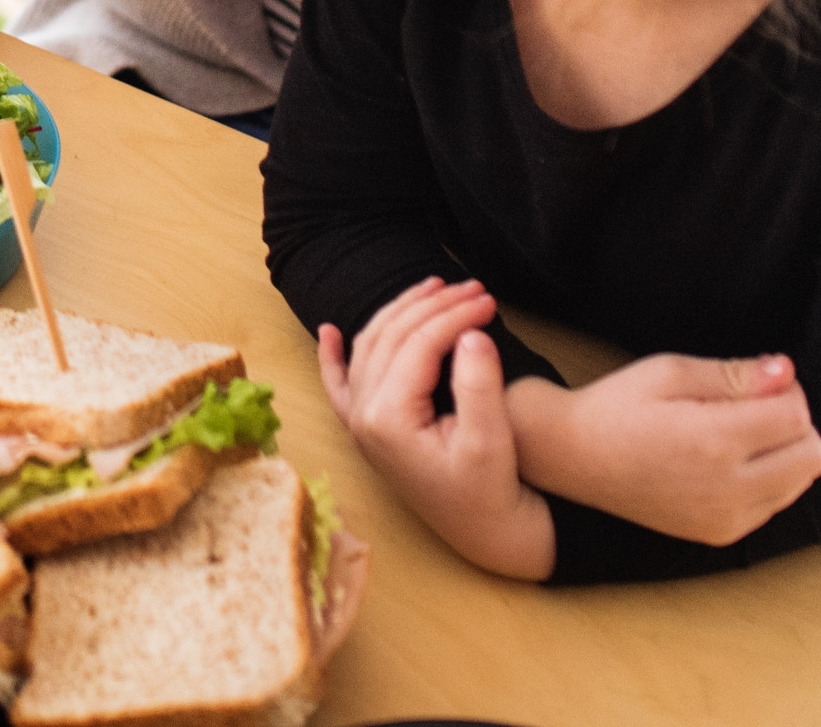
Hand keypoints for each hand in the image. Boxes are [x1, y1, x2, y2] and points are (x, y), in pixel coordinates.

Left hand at [314, 277, 553, 579]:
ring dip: (401, 312)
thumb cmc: (490, 492)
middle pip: (392, 338)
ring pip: (370, 347)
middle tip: (475, 288)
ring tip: (436, 287)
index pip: (418, 344)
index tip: (489, 299)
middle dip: (434, 306)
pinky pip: (341, 384)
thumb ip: (478, 386)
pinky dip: (334, 356)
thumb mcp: (491, 441)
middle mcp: (362, 417)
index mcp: (387, 419)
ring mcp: (360, 422)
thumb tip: (471, 333)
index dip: (454, 315)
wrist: (486, 533)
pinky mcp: (368, 430)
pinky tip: (329, 332)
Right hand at [508, 352, 820, 547]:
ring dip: (785, 453)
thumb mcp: (670, 371)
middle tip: (750, 406)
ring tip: (738, 434)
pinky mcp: (720, 535)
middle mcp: (728, 487)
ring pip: (801, 484)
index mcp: (715, 440)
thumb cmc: (617, 406)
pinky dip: (768, 481)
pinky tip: (729, 463)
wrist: (571, 459)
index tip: (755, 380)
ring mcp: (726, 518)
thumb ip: (734, 374)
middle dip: (794, 423)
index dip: (785, 389)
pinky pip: (775, 506)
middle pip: (813, 455)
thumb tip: (786, 372)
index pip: (797, 415)